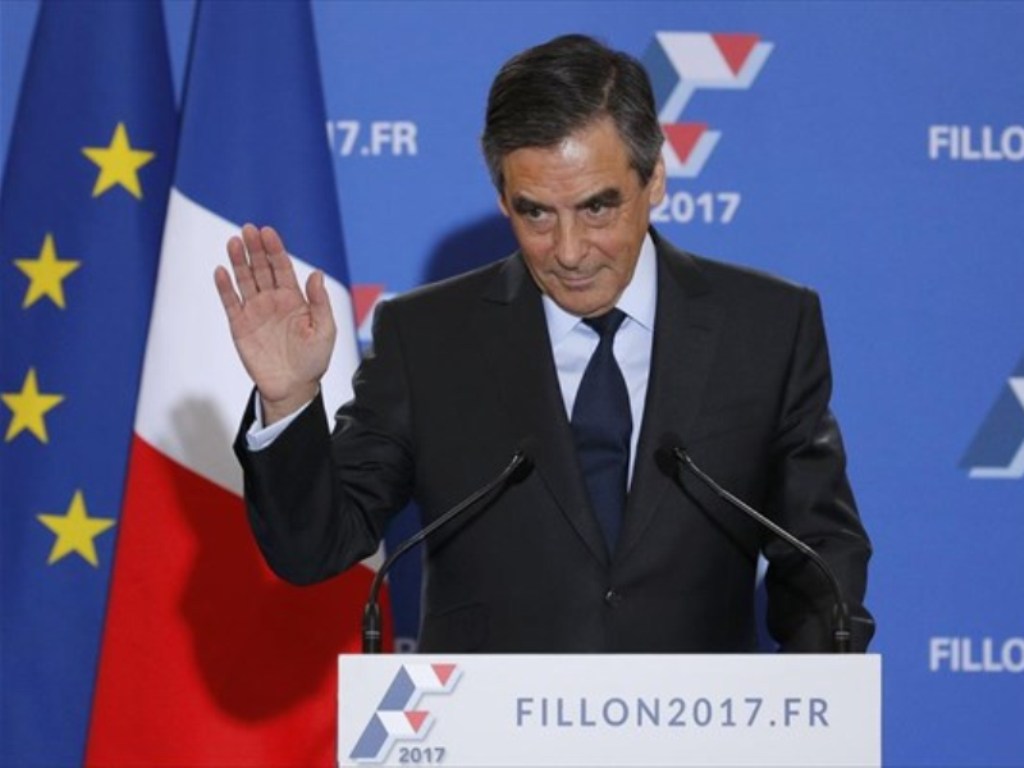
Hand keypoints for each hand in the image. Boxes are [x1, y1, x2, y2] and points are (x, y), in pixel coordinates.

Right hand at [214, 224, 335, 423]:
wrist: (293, 387)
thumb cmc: (313, 360)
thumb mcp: (324, 330)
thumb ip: (320, 303)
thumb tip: (316, 274)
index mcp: (294, 298)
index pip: (282, 267)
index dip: (275, 250)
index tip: (268, 232)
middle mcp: (273, 300)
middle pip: (261, 268)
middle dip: (255, 249)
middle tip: (248, 229)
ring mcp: (255, 311)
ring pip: (244, 280)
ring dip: (239, 261)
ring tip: (234, 242)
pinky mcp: (240, 326)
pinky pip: (231, 303)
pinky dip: (225, 288)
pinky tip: (221, 271)